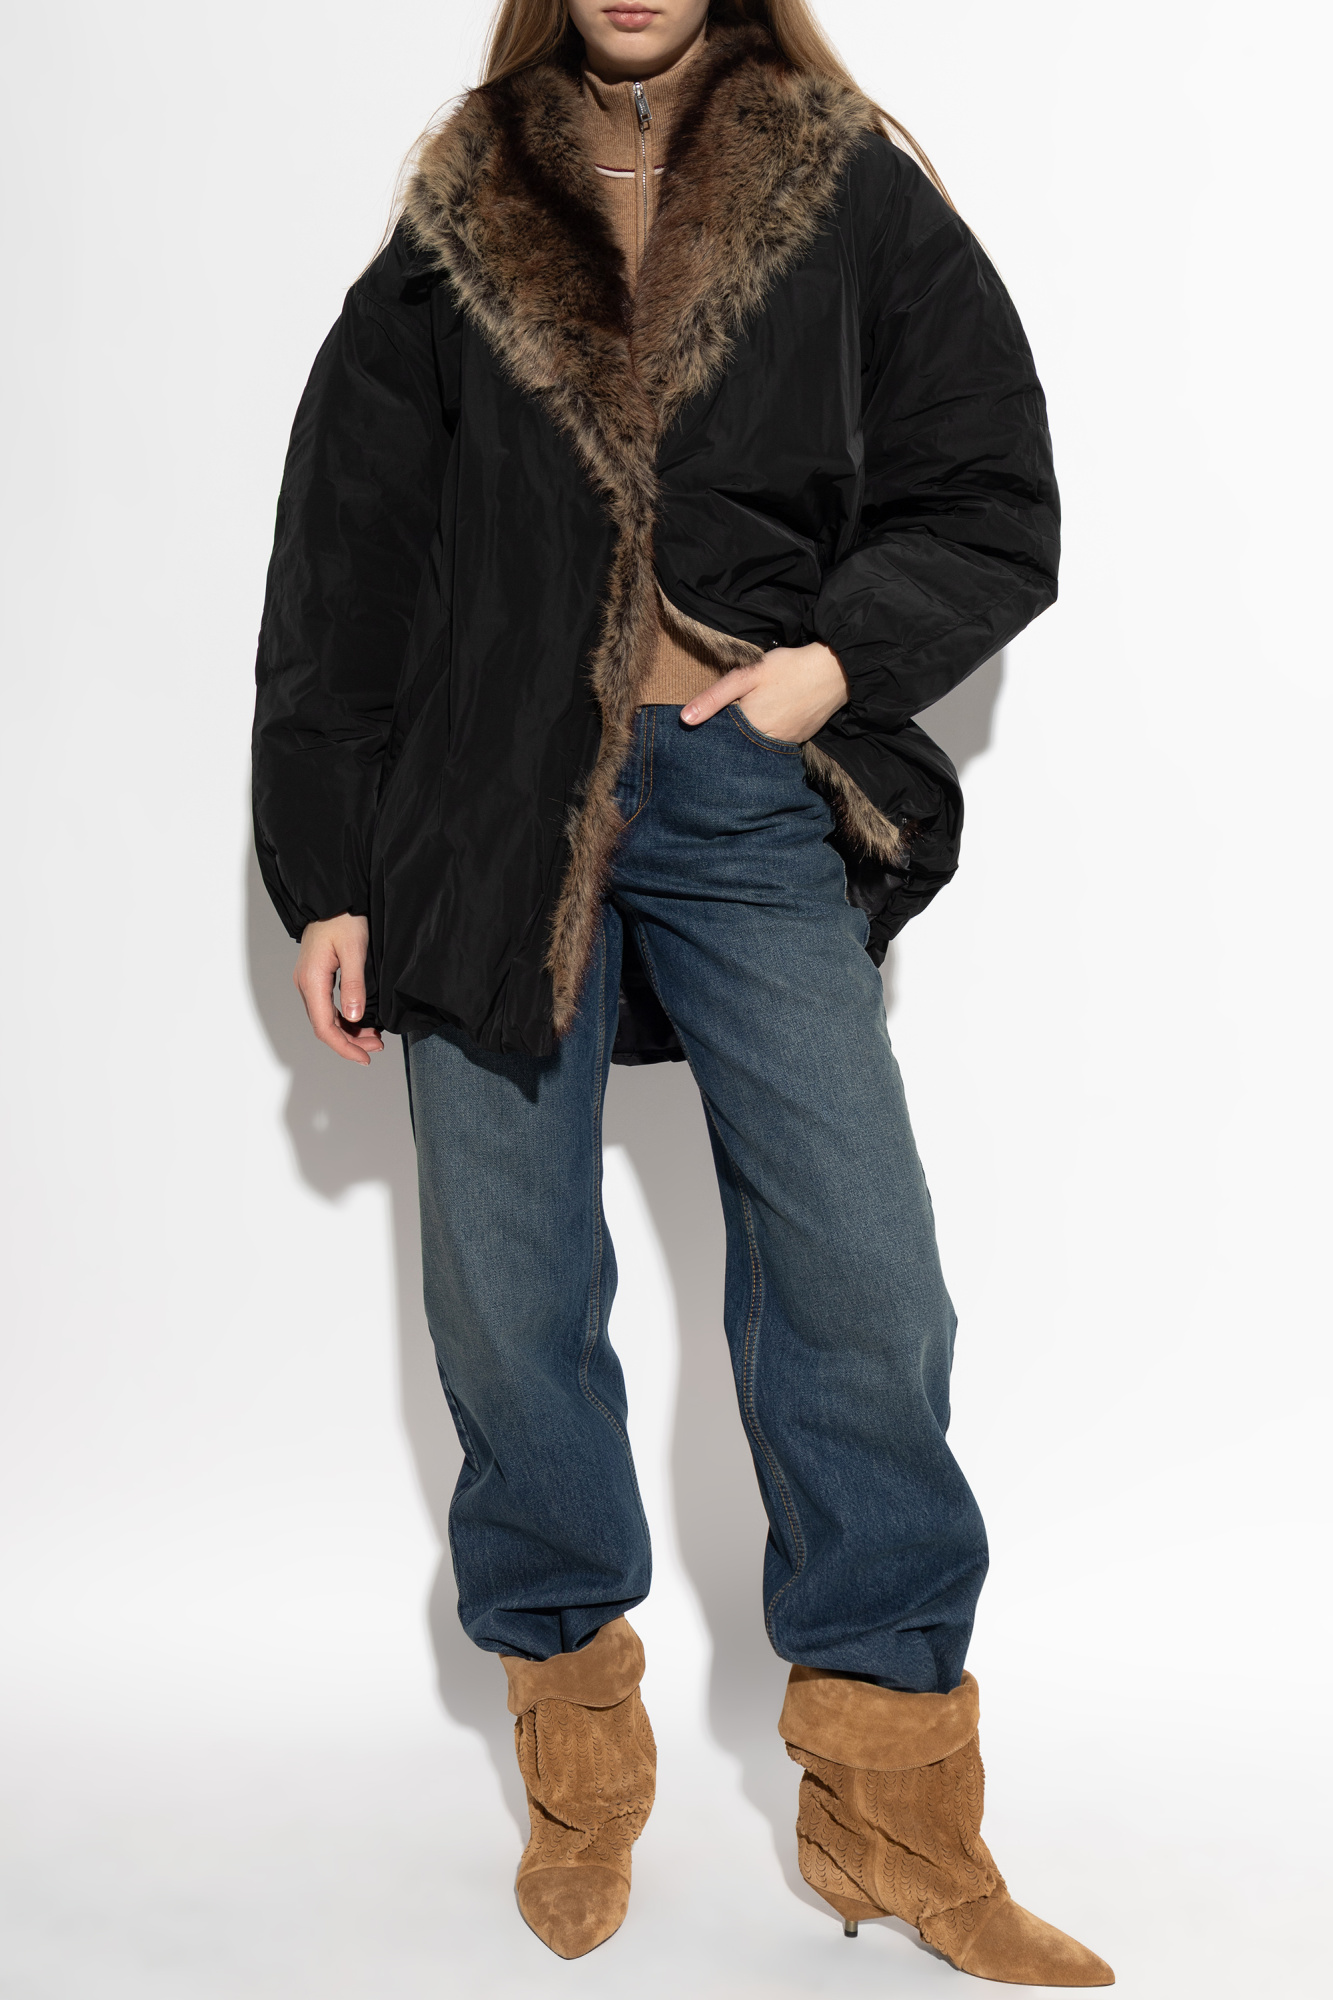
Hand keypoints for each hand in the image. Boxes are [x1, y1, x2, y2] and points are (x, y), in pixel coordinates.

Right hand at [294, 914, 384, 1065]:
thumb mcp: (354, 951)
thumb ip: (353, 986)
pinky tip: (361, 1021)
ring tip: (374, 1038)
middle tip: (377, 1047)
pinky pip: (328, 1007)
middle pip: (324, 1026)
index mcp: (312, 981)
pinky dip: (344, 1019)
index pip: (324, 1027)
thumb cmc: (344, 919)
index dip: (344, 1047)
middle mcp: (306, 984)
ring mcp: (309, 981)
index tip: (364, 1058)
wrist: (332, 899)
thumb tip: (353, 1018)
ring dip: (348, 1032)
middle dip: (350, 1042)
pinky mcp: (316, 977)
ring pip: (326, 1018)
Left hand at [680, 642, 848, 742]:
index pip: (720, 739)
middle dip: (730, 740)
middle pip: (739, 747)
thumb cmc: (787, 668)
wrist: (833, 672)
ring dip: (750, 740)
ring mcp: (785, 743)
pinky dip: (769, 738)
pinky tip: (768, 724)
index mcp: (749, 727)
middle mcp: (766, 742)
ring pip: (759, 748)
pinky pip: (778, 745)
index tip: (702, 730)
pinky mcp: (800, 740)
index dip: (712, 732)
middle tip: (729, 724)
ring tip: (748, 723)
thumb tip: (686, 719)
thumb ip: (715, 697)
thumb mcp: (747, 675)